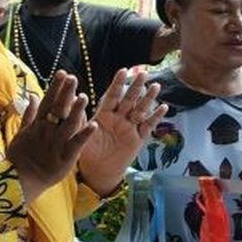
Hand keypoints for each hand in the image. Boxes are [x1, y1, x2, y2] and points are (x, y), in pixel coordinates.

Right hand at [7, 72, 94, 203]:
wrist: (19, 181)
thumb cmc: (21, 157)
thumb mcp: (21, 133)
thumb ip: (29, 114)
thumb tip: (32, 95)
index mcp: (38, 125)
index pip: (48, 102)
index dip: (56, 88)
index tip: (63, 73)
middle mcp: (47, 131)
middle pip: (58, 110)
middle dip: (65, 93)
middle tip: (73, 78)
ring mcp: (56, 144)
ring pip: (68, 124)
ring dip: (76, 110)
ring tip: (84, 97)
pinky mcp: (65, 157)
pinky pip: (77, 144)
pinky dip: (85, 134)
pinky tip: (94, 124)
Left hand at [78, 69, 168, 196]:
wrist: (97, 171)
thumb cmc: (87, 152)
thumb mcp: (81, 135)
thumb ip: (82, 120)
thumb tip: (77, 101)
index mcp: (104, 115)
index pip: (112, 96)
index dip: (117, 84)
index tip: (123, 71)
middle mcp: (119, 118)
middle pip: (129, 100)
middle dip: (136, 87)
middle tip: (143, 73)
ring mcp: (130, 127)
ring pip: (141, 110)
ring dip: (148, 98)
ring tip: (156, 86)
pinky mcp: (138, 138)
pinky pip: (149, 126)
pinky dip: (156, 117)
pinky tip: (164, 107)